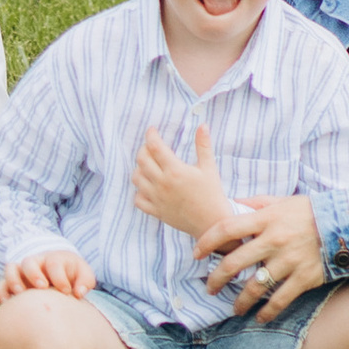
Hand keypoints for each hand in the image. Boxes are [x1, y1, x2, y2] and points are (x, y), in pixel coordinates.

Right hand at [0, 246, 94, 300]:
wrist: (60, 276)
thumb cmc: (72, 276)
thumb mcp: (83, 275)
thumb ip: (85, 281)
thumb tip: (78, 292)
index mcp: (53, 259)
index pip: (53, 263)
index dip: (59, 277)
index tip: (66, 291)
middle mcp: (35, 263)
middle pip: (29, 261)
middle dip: (34, 274)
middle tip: (43, 287)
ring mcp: (21, 273)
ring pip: (10, 269)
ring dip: (14, 280)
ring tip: (21, 293)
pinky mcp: (11, 285)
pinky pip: (0, 285)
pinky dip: (1, 293)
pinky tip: (8, 304)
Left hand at [130, 122, 245, 244]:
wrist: (212, 223)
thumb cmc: (212, 194)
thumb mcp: (209, 167)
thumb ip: (203, 145)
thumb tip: (202, 125)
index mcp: (175, 170)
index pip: (154, 147)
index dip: (151, 135)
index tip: (152, 130)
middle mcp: (162, 183)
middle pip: (141, 160)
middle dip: (143, 149)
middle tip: (151, 146)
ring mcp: (157, 199)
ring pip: (136, 178)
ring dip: (140, 168)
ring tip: (149, 165)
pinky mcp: (156, 211)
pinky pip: (138, 199)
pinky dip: (139, 191)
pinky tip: (148, 186)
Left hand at [191, 192, 325, 318]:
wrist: (344, 225)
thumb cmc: (309, 212)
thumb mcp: (281, 201)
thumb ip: (256, 203)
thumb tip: (233, 204)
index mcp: (266, 219)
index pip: (227, 228)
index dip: (207, 241)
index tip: (196, 253)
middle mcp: (274, 240)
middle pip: (234, 262)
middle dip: (216, 278)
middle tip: (210, 288)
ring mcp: (288, 261)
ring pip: (254, 287)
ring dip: (240, 301)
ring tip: (234, 308)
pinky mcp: (303, 278)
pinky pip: (279, 300)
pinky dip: (267, 312)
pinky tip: (259, 318)